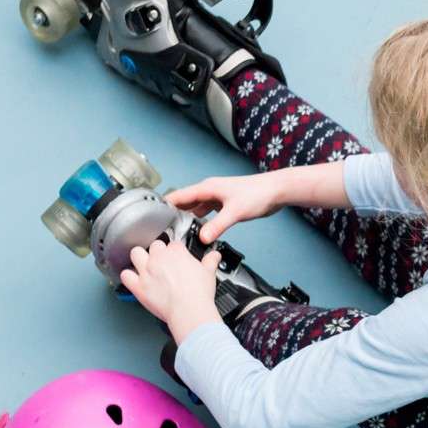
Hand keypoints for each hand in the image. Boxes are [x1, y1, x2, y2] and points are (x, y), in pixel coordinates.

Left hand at [119, 239, 222, 342]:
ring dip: (139, 258)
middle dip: (157, 252)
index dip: (175, 251)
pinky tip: (133, 279)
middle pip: (154, 245)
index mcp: (176, 252)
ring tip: (145, 265)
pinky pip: (125, 275)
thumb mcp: (209, 273)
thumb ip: (211, 260)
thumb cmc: (198, 293)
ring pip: (136, 253)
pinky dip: (128, 276)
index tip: (177, 258)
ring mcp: (147, 271)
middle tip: (163, 263)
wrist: (189, 310)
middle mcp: (159, 258)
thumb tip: (214, 255)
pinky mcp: (138, 286)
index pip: (173, 244)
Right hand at [165, 175, 285, 242]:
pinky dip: (202, 220)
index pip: (179, 196)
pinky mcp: (226, 204)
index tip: (152, 215)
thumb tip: (203, 239)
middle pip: (185, 202)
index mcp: (207, 188)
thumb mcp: (235, 212)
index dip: (165, 205)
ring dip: (189, 217)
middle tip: (163, 229)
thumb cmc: (258, 194)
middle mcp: (210, 191)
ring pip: (196, 208)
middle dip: (175, 214)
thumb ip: (217, 226)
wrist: (276, 191)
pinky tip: (201, 229)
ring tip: (179, 231)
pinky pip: (207, 212)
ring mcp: (218, 197)